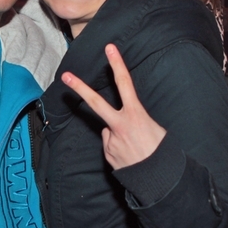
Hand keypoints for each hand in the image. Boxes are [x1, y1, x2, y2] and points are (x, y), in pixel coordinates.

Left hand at [61, 44, 165, 169]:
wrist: (158, 179)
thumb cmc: (161, 151)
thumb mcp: (155, 128)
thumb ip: (134, 120)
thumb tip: (119, 125)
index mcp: (135, 114)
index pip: (125, 84)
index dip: (117, 64)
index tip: (109, 48)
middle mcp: (120, 125)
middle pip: (96, 102)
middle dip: (80, 88)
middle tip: (66, 76)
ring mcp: (111, 139)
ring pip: (109, 130)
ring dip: (118, 135)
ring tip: (135, 147)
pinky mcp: (107, 153)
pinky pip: (111, 145)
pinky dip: (118, 148)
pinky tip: (130, 155)